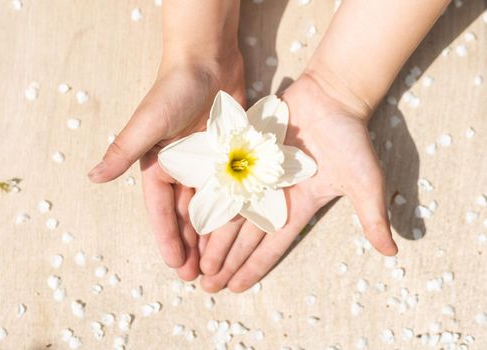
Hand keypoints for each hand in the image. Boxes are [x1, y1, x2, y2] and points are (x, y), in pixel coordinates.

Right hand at [88, 53, 244, 279]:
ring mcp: (206, 164)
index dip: (167, 238)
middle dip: (190, 245)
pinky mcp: (228, 156)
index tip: (175, 266)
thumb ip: (123, 151)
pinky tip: (240, 232)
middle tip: (199, 277)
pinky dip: (234, 210)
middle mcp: (181, 169)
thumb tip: (92, 178)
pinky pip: (231, 189)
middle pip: (186, 216)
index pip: (160, 211)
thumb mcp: (146, 124)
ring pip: (210, 208)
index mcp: (158, 166)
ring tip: (219, 262)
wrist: (208, 60)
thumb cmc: (173, 90)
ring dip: (212, 235)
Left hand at [200, 72, 397, 292]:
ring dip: (214, 238)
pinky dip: (208, 199)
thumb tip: (392, 252)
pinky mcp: (246, 154)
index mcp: (298, 207)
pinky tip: (190, 218)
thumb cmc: (350, 139)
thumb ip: (372, 216)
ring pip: (230, 213)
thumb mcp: (364, 182)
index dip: (253, 267)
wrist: (332, 96)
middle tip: (207, 283)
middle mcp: (274, 196)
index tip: (235, 288)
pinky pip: (222, 180)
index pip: (271, 245)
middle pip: (245, 236)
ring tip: (196, 261)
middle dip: (227, 260)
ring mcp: (259, 175)